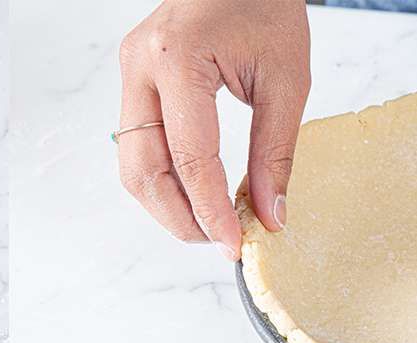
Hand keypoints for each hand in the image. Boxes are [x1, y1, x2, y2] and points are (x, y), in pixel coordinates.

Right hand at [118, 0, 310, 257]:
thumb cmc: (266, 4)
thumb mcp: (286, 78)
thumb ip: (275, 152)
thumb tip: (270, 215)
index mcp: (178, 58)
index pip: (190, 157)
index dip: (210, 210)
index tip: (234, 244)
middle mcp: (141, 65)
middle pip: (144, 170)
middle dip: (179, 217)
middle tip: (217, 241)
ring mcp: (129, 73)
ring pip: (132, 165)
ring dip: (166, 204)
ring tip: (207, 223)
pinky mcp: (133, 82)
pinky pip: (138, 146)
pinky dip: (165, 179)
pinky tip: (195, 193)